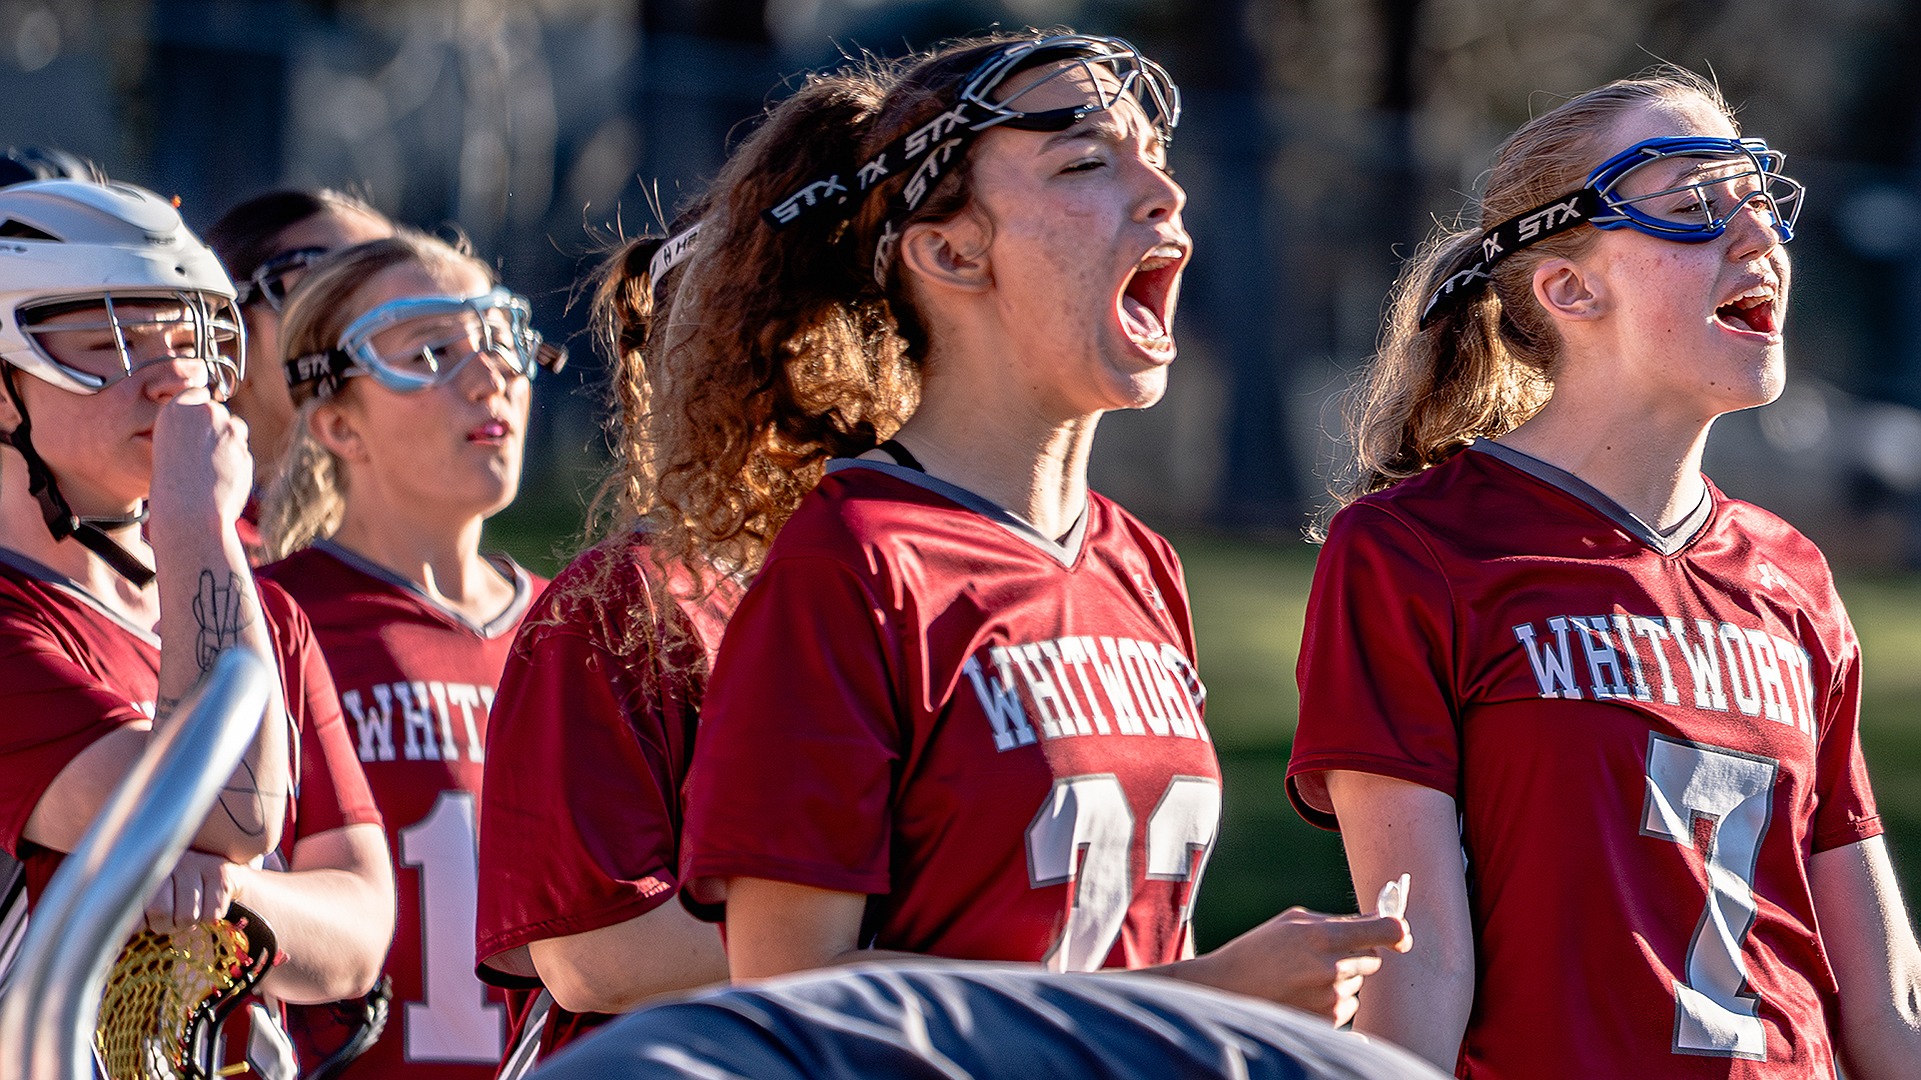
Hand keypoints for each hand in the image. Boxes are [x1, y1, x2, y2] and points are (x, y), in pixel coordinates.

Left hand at [143, 849, 243, 934]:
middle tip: (173, 919)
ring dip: (189, 924)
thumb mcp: (153, 900)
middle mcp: (170, 859)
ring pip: (187, 916)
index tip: (151, 919)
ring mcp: (197, 862)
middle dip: (167, 925)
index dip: (144, 922)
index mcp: (146, 865)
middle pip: (160, 912)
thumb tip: (124, 930)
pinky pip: (211, 914)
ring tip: (191, 912)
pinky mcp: (221, 873)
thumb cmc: (179, 894)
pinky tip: (209, 905)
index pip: (133, 907)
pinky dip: (210, 919)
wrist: (226, 876)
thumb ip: (135, 913)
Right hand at [147, 392, 251, 532]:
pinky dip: (235, 461)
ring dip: (227, 443)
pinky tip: (220, 477)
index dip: (197, 408)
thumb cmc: (172, 483)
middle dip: (214, 427)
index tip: (194, 424)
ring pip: (234, 428)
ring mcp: (228, 429)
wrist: (189, 511)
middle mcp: (205, 412)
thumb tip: (214, 416)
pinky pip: (241, 450)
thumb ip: (189, 425)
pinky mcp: (245, 447)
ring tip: (207, 468)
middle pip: (218, 411)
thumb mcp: (168, 443)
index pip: (197, 393)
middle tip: (198, 453)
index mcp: (176, 409)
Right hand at [1177, 906, 1411, 1024]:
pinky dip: (1334, 1000)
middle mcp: (1331, 967)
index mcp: (1323, 935)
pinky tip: (1304, 993)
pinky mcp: (1327, 1021)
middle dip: (1358, 953)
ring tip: (1305, 976)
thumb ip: (1337, 920)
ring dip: (1343, 978)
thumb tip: (1377, 918)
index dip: (1399, 932)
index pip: (1386, 931)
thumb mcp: (1293, 922)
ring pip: (1359, 983)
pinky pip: (1348, 1007)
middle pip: (1373, 958)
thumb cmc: (1257, 950)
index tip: (1400, 936)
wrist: (1226, 990)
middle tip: (1326, 953)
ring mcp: (1330, 998)